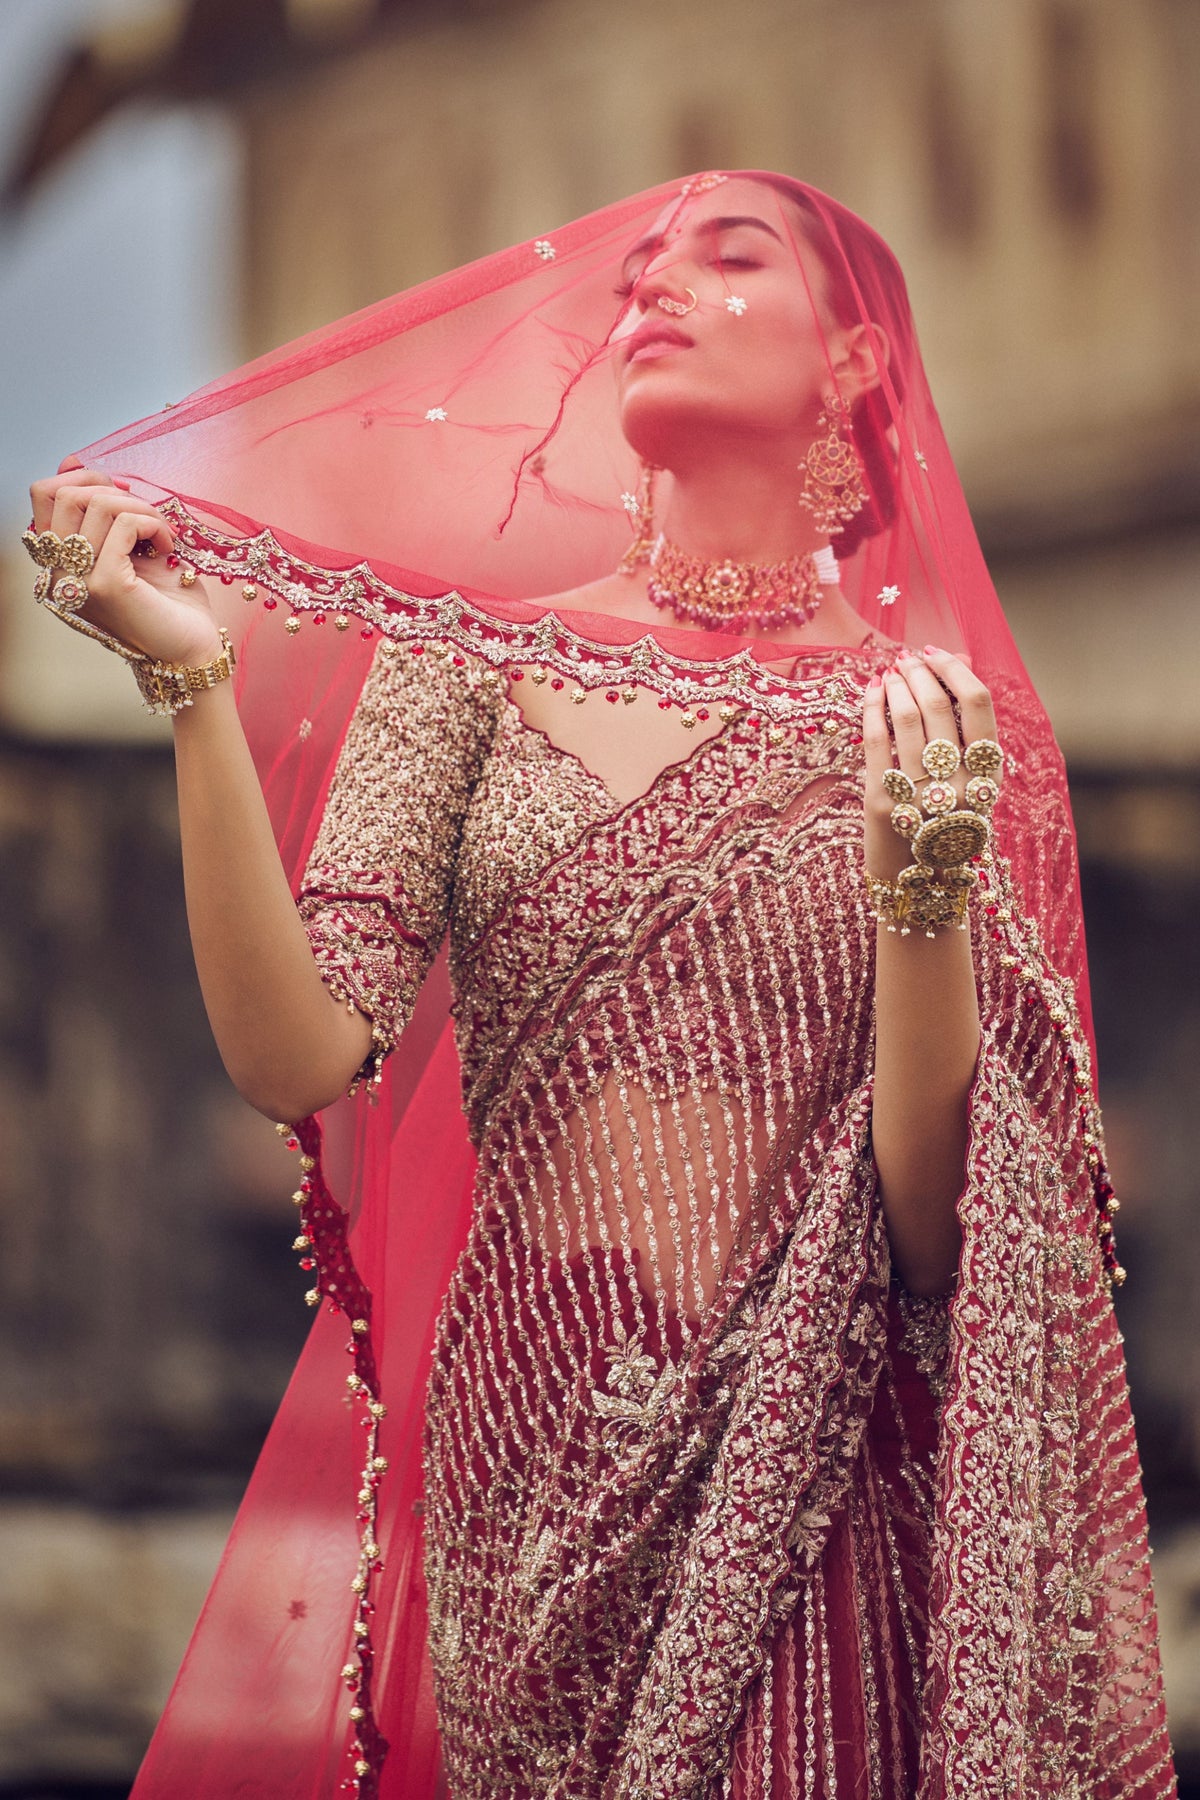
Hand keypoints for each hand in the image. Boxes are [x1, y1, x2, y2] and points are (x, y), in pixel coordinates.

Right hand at [28, 468, 222, 666]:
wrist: (193, 648)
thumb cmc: (169, 600)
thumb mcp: (131, 546)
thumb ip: (105, 512)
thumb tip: (74, 461)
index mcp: (62, 562)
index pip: (43, 495)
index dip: (82, 477)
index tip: (123, 492)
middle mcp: (60, 573)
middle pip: (64, 493)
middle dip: (112, 488)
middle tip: (146, 514)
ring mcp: (80, 580)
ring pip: (96, 504)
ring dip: (139, 507)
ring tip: (161, 533)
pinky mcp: (107, 585)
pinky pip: (123, 524)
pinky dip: (152, 523)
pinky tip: (166, 545)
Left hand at [861, 646, 998, 880]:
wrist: (918, 886)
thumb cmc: (944, 821)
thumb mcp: (968, 781)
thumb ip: (966, 727)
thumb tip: (957, 659)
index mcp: (987, 776)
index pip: (978, 704)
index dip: (954, 670)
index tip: (934, 654)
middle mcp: (958, 785)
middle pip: (938, 706)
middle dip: (918, 674)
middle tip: (905, 660)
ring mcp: (919, 795)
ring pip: (906, 719)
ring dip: (895, 686)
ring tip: (889, 673)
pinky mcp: (882, 803)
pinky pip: (875, 742)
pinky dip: (872, 709)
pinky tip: (871, 692)